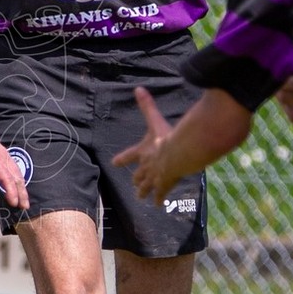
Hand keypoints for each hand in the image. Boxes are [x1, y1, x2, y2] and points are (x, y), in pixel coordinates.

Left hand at [0, 129, 27, 208]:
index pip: (6, 178)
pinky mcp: (5, 155)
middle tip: (25, 206)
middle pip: (16, 177)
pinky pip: (16, 168)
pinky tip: (20, 186)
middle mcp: (3, 158)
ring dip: (23, 187)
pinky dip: (20, 179)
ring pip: (18, 172)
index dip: (11, 191)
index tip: (14, 203)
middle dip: (22, 193)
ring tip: (25, 200)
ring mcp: (6, 156)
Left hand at [115, 85, 181, 200]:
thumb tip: (138, 88)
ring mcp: (154, 177)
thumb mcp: (155, 120)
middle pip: (138, 175)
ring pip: (146, 186)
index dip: (122, 159)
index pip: (129, 155)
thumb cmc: (166, 137)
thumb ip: (147, 105)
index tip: (115, 163)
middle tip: (135, 185)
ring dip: (144, 191)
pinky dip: (159, 199)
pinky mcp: (164, 185)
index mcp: (143, 151)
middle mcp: (146, 166)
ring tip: (141, 197)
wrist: (177, 153)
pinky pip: (160, 194)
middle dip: (137, 179)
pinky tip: (158, 205)